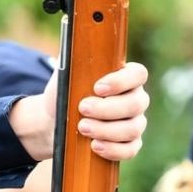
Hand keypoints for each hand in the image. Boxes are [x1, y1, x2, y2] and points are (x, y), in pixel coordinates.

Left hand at [9, 61, 149, 162]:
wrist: (54, 123)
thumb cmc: (64, 96)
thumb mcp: (64, 76)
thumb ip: (74, 61)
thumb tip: (73, 41)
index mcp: (125, 77)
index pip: (138, 74)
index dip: (121, 81)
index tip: (97, 87)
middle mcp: (135, 98)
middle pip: (136, 103)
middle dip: (108, 108)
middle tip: (82, 109)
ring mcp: (134, 122)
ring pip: (134, 128)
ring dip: (107, 130)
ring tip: (82, 128)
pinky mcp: (128, 143)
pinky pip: (131, 149)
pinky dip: (113, 149)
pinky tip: (95, 146)